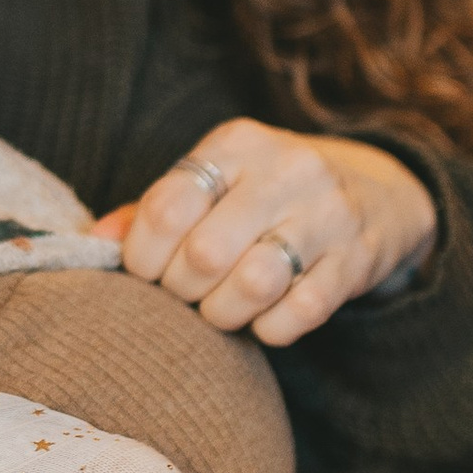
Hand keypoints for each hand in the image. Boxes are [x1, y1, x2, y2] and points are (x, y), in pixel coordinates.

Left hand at [109, 120, 435, 343]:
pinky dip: (268, 328)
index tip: (145, 271)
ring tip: (219, 308)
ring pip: (253, 284)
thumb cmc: (267, 194)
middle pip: (204, 253)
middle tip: (185, 293)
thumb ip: (152, 210)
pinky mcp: (357, 261)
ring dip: (222, 313)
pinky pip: (298, 314)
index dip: (141, 255)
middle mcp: (286, 171)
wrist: (379, 192)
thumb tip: (93, 241)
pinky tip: (262, 317)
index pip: (167, 205)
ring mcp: (328, 215)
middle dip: (180, 289)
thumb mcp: (215, 181)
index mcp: (237, 144)